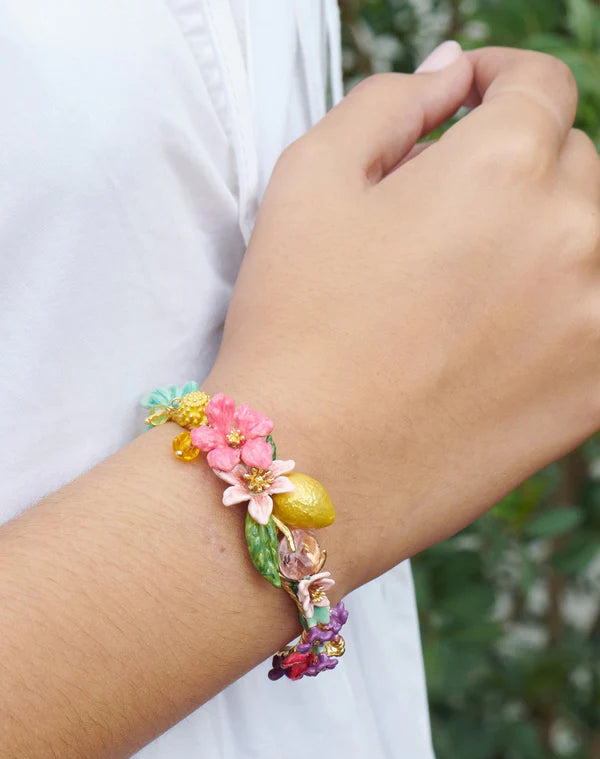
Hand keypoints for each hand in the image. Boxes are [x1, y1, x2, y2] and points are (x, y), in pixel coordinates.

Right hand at [207, 47, 599, 591]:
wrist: (307, 466)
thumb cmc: (295, 326)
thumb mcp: (309, 179)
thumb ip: (389, 102)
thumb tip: (452, 75)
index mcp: (504, 164)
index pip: (540, 85)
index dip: (501, 80)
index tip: (474, 100)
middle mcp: (572, 231)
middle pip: (572, 164)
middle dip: (517, 169)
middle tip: (446, 217)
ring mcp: (596, 317)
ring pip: (593, 242)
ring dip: (544, 241)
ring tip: (468, 288)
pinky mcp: (597, 391)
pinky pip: (598, 318)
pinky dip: (565, 310)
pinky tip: (502, 338)